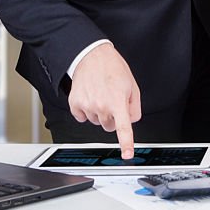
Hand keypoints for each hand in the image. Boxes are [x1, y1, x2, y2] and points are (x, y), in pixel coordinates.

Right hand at [68, 43, 141, 158]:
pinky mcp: (75, 104)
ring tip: (100, 94)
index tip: (127, 155)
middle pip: (109, 127)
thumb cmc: (112, 68)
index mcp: (118, 101)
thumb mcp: (132, 85)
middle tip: (111, 100)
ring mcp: (87, 105)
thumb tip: (131, 121)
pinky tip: (89, 97)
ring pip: (96, 122)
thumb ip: (134, 107)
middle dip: (112, 117)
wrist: (91, 55)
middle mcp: (102, 105)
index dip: (126, 143)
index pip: (123, 128)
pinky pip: (82, 118)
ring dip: (99, 112)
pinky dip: (85, 111)